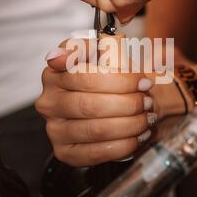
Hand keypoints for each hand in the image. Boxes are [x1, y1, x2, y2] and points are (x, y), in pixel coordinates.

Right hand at [35, 40, 186, 165]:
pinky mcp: (64, 151)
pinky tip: (137, 136)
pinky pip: (94, 153)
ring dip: (129, 125)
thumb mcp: (109, 52)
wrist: (116, 103)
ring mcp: (54, 128)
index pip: (85, 76)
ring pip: (95, 129)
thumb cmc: (111, 77)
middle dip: (127, 104)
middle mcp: (49, 101)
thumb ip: (104, 44)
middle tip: (147, 101)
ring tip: (146, 118)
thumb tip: (87, 48)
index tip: (143, 81)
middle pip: (90, 105)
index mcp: (54, 72)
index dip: (120, 81)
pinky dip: (122, 145)